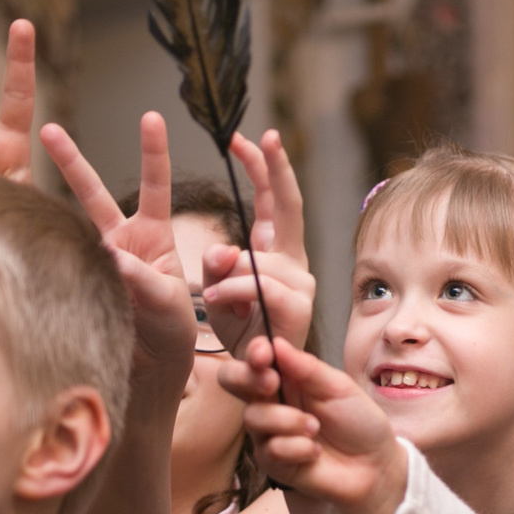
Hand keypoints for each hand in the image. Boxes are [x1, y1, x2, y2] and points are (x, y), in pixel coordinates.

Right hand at [39, 114, 191, 380]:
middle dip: (70, 159)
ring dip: (40, 206)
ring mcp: (93, 260)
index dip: (153, 152)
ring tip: (11, 179)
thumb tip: (110, 253)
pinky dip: (43, 259)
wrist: (149, 372)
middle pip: (92, 192)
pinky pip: (56, 264)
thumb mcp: (168, 301)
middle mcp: (119, 241)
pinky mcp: (74, 282)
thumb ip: (143, 277)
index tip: (152, 117)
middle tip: (48, 128)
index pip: (155, 185)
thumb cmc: (170, 331)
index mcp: (153, 236)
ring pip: (64, 222)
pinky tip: (23, 248)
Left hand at [200, 130, 314, 351]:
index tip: (247, 136)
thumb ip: (217, 265)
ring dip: (230, 272)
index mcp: (277, 251)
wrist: (262, 377)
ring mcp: (300, 283)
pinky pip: (263, 286)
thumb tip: (224, 248)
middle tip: (263, 136)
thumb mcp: (219, 291)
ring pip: (259, 257)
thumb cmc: (243, 332)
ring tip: (214, 292)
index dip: (264, 167)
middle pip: (289, 205)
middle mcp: (295, 261)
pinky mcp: (298, 307)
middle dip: (275, 169)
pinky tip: (221, 299)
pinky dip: (236, 290)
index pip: (274, 198)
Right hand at [225, 337, 405, 513]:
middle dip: (247, 378)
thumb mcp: (338, 388)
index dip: (252, 352)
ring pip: (253, 417)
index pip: (254, 359)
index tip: (264, 353)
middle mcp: (271, 402)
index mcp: (287, 378)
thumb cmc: (358, 421)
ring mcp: (268, 432)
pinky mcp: (272, 462)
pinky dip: (297, 448)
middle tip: (272, 384)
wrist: (374, 465)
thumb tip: (277, 344)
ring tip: (315, 428)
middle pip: (231, 381)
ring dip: (287, 420)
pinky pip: (270, 449)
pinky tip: (315, 453)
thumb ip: (307, 368)